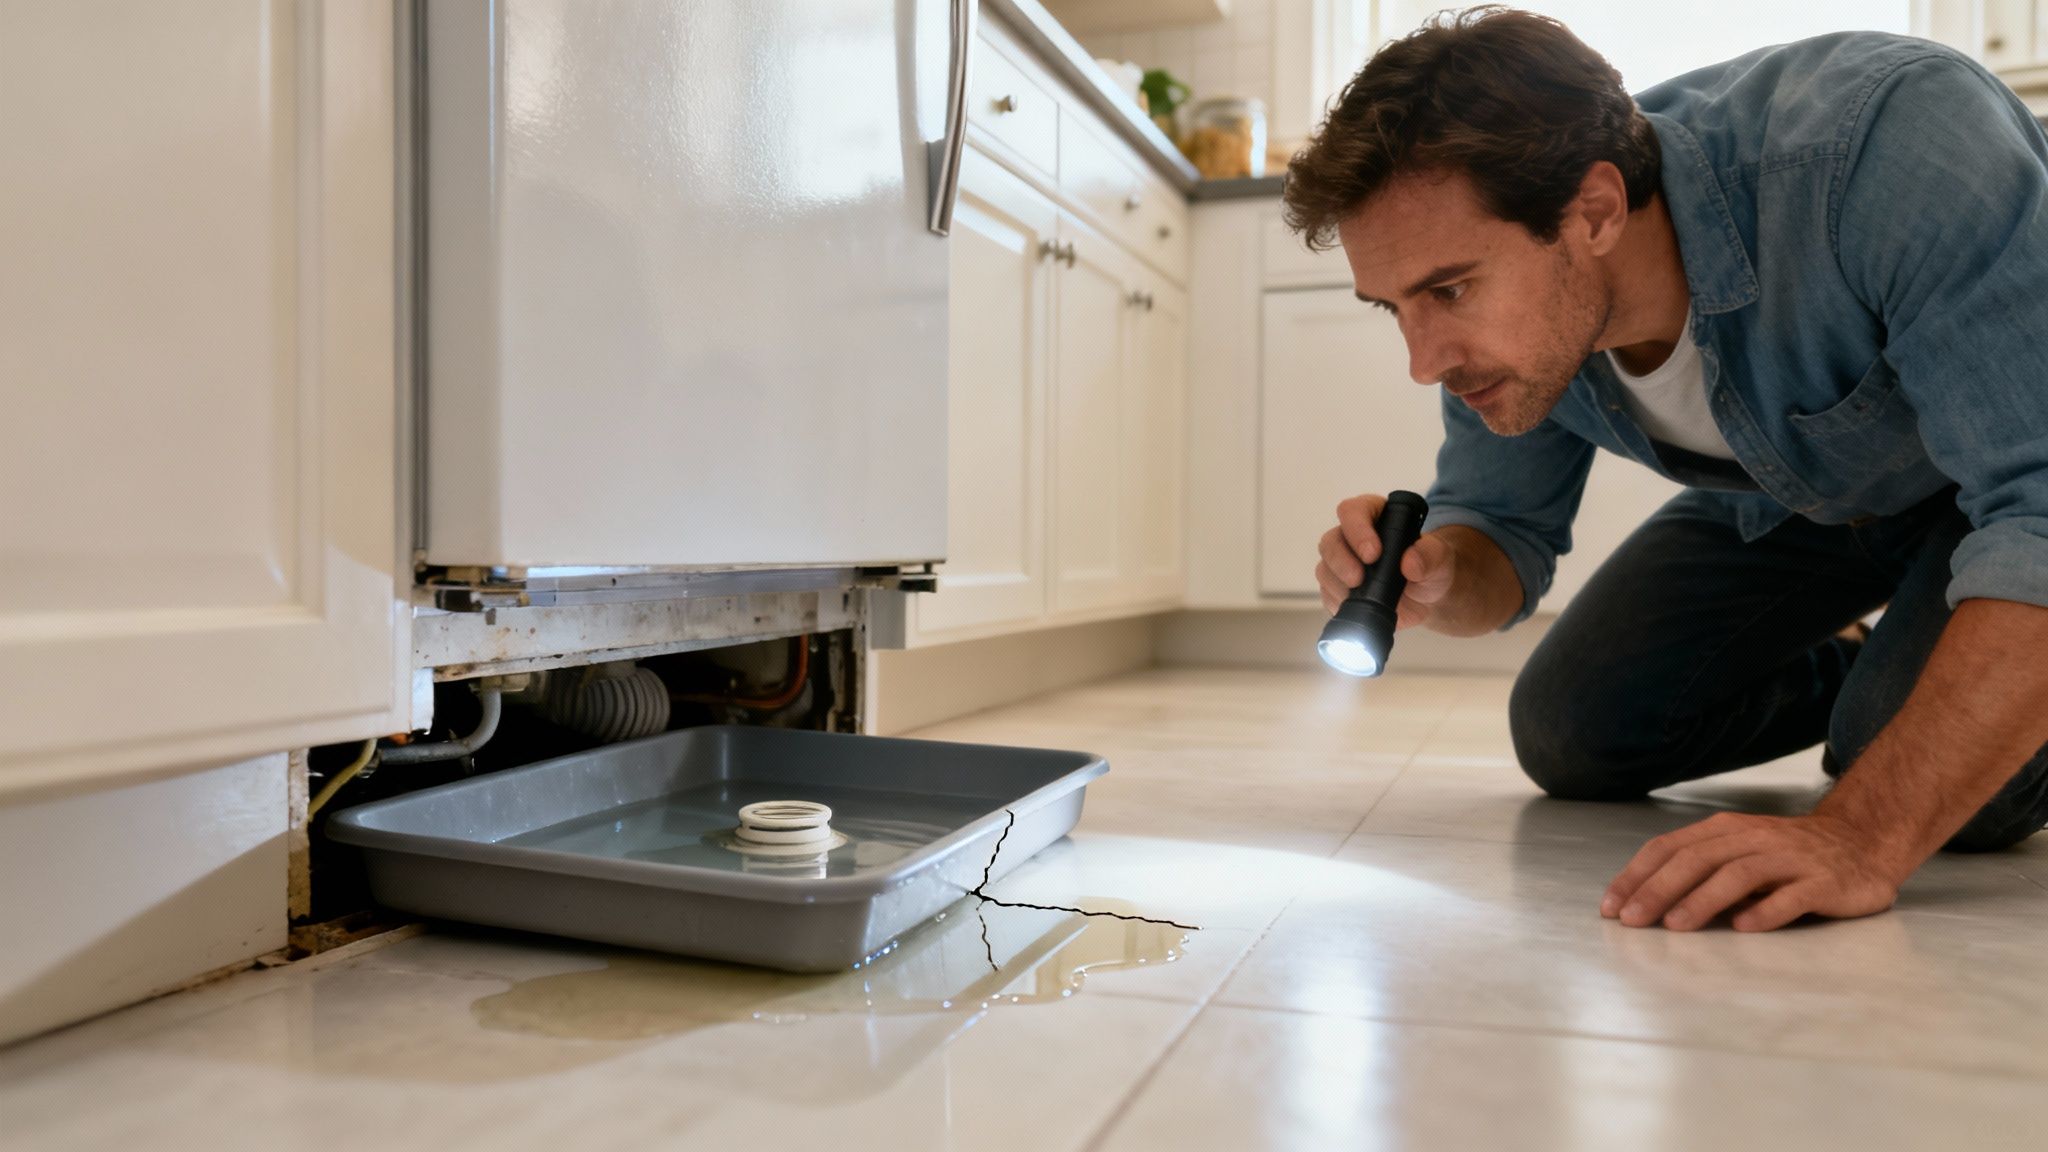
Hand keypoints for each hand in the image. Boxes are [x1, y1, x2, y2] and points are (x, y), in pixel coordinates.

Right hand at [1315, 494, 1456, 627]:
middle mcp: (1351, 537)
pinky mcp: (1338, 588)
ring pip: (1324, 567)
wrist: (1427, 598)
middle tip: (1358, 579)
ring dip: (1337, 583)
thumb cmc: (1431, 568)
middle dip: (1341, 560)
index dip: (1357, 529)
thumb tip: (1410, 562)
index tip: (1372, 553)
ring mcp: (1342, 563)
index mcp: (1375, 517)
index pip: (1353, 511)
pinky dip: (1337, 601)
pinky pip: (1327, 593)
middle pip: (1331, 540)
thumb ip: (1429, 555)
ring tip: (1358, 596)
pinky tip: (1353, 606)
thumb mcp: (1440, 558)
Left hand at [1601, 811, 1904, 931]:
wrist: (1862, 842)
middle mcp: (1753, 838)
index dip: (1636, 875)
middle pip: (1696, 860)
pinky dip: (1766, 910)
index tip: (1610, 906)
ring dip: (1703, 900)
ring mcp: (1789, 859)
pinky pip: (1792, 896)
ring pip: (1738, 875)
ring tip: (1675, 926)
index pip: (1669, 848)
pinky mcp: (1823, 882)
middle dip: (1657, 890)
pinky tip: (1744, 928)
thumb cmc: (1786, 856)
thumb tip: (1642, 900)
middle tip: (1631, 920)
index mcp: (1724, 831)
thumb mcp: (1738, 851)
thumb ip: (1698, 868)